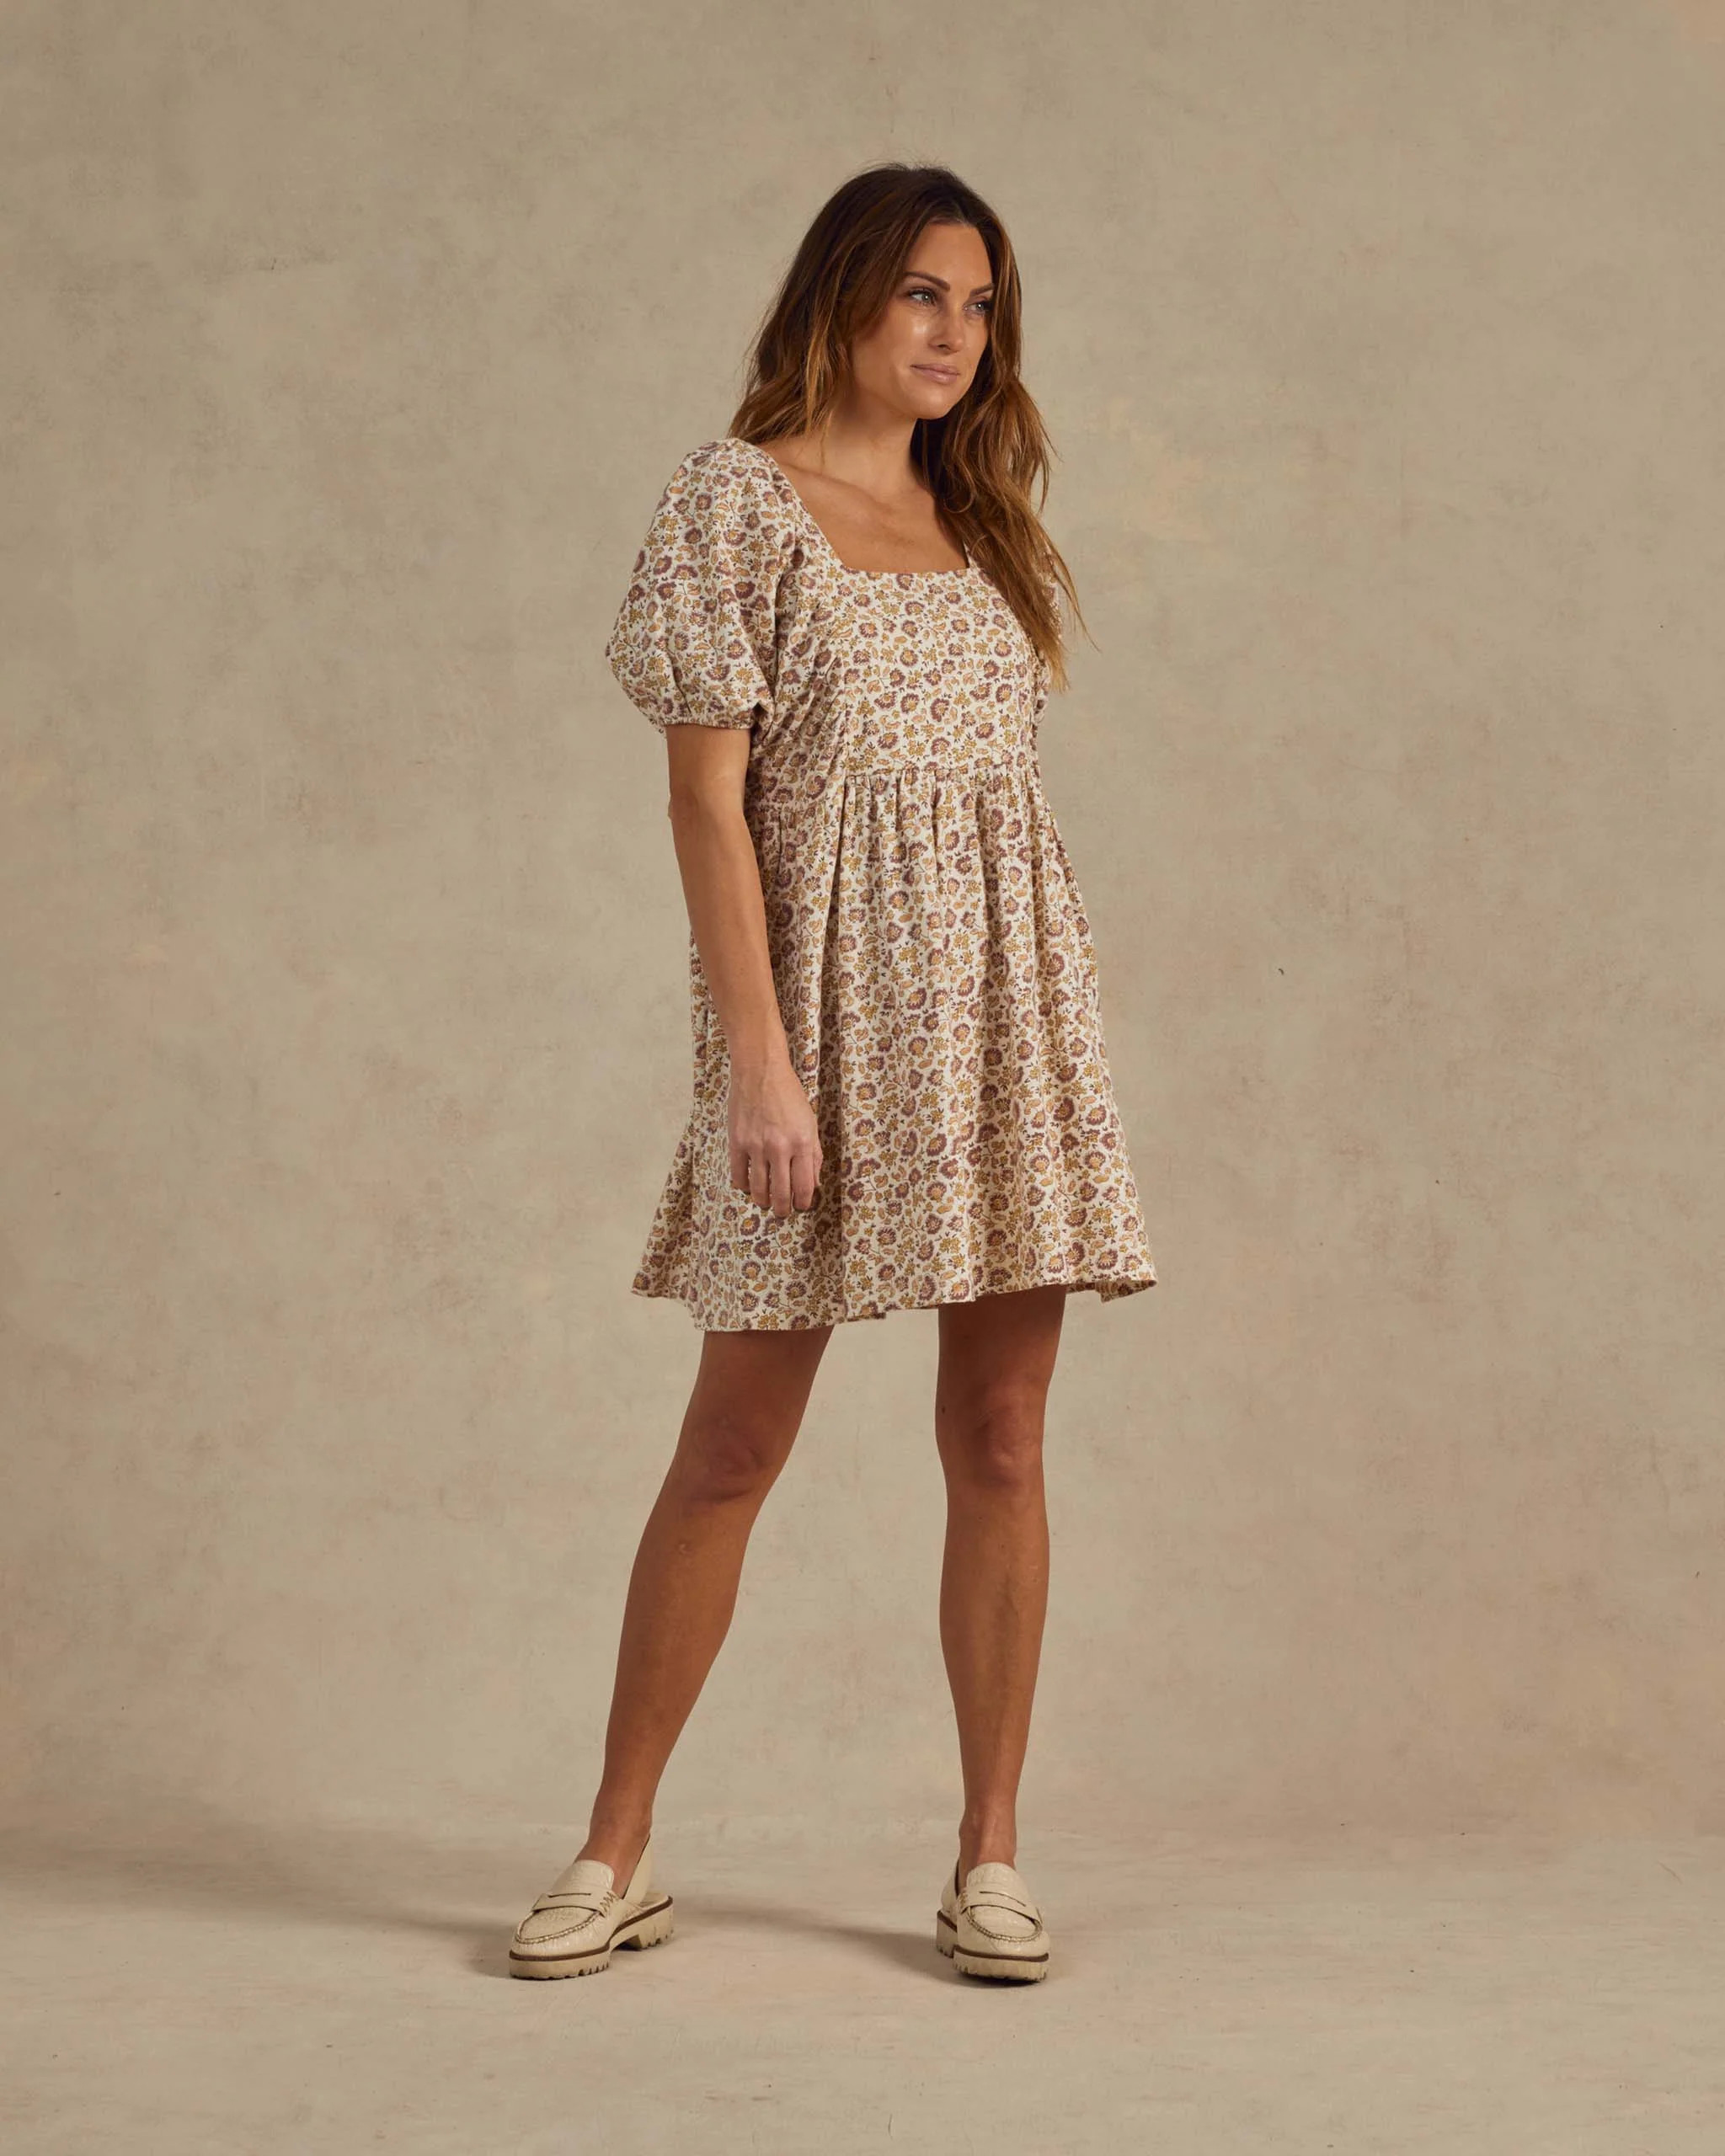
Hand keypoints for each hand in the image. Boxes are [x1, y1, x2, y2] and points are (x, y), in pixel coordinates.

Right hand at [727, 1057, 821, 1218]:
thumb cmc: (789, 1095)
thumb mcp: (810, 1123)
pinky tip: (749, 1186)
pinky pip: (738, 1175)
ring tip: (766, 1202)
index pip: (804, 1187)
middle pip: (781, 1193)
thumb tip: (813, 1183)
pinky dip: (744, 1186)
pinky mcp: (737, 1142)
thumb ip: (814, 1155)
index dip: (803, 1203)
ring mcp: (755, 1146)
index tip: (802, 1206)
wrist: (760, 1072)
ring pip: (758, 1189)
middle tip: (783, 1212)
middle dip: (783, 1209)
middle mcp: (779, 1148)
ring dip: (763, 1201)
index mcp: (801, 1143)